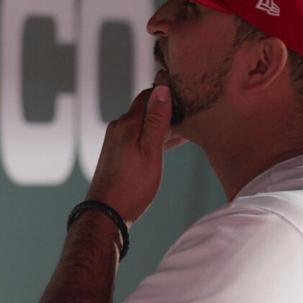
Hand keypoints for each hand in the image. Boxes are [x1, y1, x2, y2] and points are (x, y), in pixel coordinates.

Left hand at [85, 85, 179, 224]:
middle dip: (169, 108)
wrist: (107, 213)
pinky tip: (173, 142)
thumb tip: (162, 89)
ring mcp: (117, 140)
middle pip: (147, 108)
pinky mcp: (119, 153)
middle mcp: (119, 127)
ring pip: (145, 124)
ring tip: (190, 126)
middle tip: (194, 110)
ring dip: (165, 124)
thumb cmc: (131, 186)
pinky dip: (156, 137)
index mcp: (127, 124)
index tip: (189, 94)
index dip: (168, 92)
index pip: (149, 95)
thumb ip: (156, 121)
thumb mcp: (150, 151)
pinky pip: (141, 137)